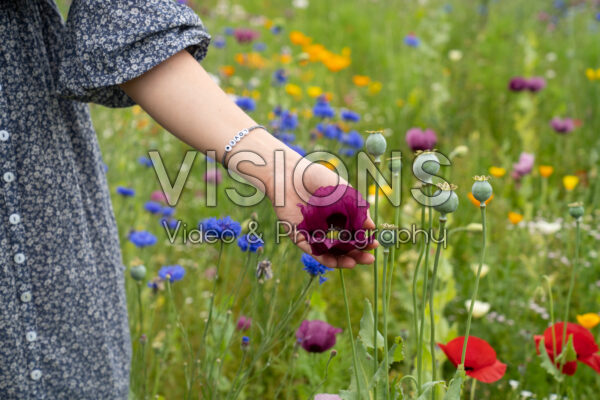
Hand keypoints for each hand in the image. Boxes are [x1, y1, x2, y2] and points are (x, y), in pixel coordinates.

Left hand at [268, 149, 376, 268]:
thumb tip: (371, 227)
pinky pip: (315, 252)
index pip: (353, 234)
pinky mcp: (300, 237)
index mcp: (337, 216)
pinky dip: (328, 259)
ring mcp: (313, 234)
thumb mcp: (342, 191)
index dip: (364, 241)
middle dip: (357, 254)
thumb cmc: (316, 177)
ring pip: (331, 252)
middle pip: (344, 246)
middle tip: (370, 258)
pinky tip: (342, 261)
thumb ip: (356, 209)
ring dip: (345, 260)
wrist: (290, 173)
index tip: (375, 244)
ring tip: (357, 262)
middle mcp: (327, 227)